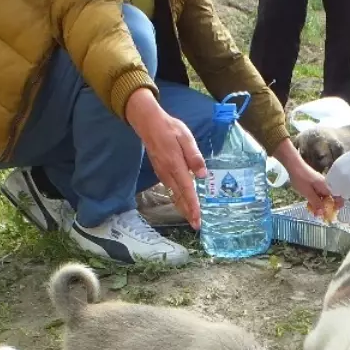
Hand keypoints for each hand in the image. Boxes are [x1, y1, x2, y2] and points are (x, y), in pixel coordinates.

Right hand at [126, 90, 206, 227]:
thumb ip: (194, 156)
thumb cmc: (169, 128)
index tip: (198, 219)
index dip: (193, 206)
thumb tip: (202, 174)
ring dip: (182, 208)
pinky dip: (177, 199)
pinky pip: (170, 190)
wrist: (148, 123)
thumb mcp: (186, 137)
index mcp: (176, 165)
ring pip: (174, 195)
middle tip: (196, 226)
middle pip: (179, 197)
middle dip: (188, 212)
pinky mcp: (161, 172)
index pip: (187, 190)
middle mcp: (168, 173)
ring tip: (191, 219)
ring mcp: (162, 174)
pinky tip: (182, 204)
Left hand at [288, 160, 342, 218]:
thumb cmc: (301, 178)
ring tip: (312, 210)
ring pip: (324, 196)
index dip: (337, 206)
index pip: (338, 198)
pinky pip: (319, 193)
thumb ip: (316, 203)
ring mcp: (321, 184)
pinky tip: (309, 202)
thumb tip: (322, 214)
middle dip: (326, 207)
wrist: (294, 165)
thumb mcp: (308, 193)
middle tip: (318, 214)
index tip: (331, 214)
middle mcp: (326, 185)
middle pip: (331, 198)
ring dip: (319, 204)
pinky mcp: (316, 183)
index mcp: (327, 187)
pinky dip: (316, 199)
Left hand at [325, 141, 349, 199]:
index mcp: (335, 169)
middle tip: (346, 185)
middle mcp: (339, 178)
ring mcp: (348, 185)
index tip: (338, 183)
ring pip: (344, 194)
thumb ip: (337, 171)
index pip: (329, 183)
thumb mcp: (344, 161)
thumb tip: (335, 179)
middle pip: (335, 190)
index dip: (333, 184)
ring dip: (347, 192)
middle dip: (339, 189)